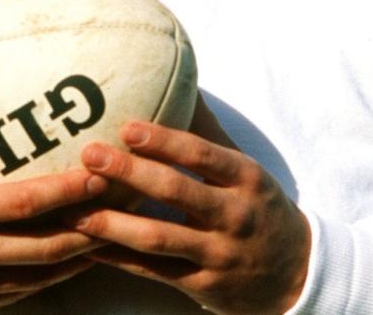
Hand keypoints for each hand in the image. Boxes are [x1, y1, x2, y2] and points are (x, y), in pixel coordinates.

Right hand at [0, 66, 107, 314]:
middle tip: (129, 201)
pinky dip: (55, 276)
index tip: (97, 174)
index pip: (18, 205)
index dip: (62, 192)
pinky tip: (79, 258)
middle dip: (91, 225)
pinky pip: (23, 292)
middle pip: (44, 246)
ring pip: (41, 275)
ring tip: (120, 230)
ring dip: (82, 253)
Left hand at [71, 96, 309, 314]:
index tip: (127, 126)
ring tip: (76, 208)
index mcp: (246, 178)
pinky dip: (120, 259)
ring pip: (159, 237)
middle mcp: (234, 215)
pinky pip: (154, 271)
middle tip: (89, 155)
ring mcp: (218, 254)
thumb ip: (210, 134)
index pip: (201, 154)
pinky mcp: (203, 287)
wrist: (297, 274)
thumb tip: (181, 85)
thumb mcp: (247, 169)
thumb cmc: (260, 206)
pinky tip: (89, 246)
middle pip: (176, 191)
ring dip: (113, 223)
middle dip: (128, 172)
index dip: (164, 140)